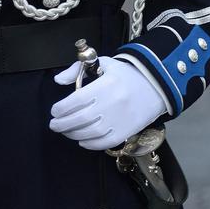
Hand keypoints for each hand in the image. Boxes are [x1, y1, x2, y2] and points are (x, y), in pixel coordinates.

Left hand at [49, 56, 165, 150]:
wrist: (155, 86)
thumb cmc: (125, 73)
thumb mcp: (102, 63)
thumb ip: (77, 70)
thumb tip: (58, 80)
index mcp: (106, 85)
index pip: (78, 100)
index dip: (62, 108)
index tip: (54, 110)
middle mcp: (113, 104)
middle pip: (82, 119)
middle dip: (63, 124)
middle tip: (53, 124)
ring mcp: (120, 120)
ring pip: (92, 133)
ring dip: (74, 134)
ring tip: (65, 131)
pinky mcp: (127, 132)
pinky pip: (105, 143)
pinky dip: (90, 144)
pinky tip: (81, 141)